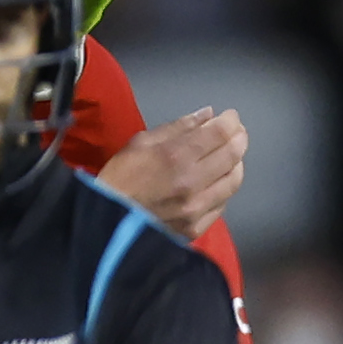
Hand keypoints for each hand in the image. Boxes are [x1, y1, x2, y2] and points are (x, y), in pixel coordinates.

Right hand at [96, 106, 244, 241]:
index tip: (230, 117)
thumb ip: (178, 127)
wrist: (104, 222)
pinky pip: (222, 205)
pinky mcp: (194, 228)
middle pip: (233, 154)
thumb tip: (208, 115)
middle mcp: (192, 182)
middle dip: (239, 138)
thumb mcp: (141, 142)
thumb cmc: (118, 178)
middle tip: (236, 133)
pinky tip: (215, 183)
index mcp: (176, 156)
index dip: (231, 121)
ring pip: (233, 181)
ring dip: (236, 164)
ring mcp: (195, 208)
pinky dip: (223, 190)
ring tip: (229, 157)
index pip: (221, 132)